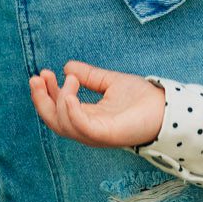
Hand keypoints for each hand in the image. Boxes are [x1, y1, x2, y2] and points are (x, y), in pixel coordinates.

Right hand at [30, 61, 165, 151]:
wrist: (165, 107)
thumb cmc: (142, 99)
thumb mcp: (110, 82)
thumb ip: (90, 76)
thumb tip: (67, 67)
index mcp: (87, 117)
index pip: (58, 109)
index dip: (47, 92)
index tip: (43, 72)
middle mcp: (87, 128)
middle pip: (53, 120)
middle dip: (41, 99)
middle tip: (36, 78)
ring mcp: (95, 134)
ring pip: (62, 124)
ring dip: (57, 100)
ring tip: (69, 80)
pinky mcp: (105, 135)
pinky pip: (80, 127)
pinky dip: (71, 111)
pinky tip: (69, 95)